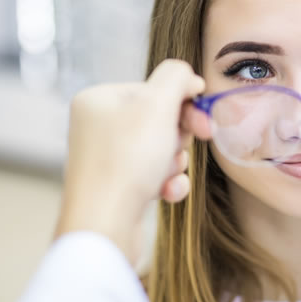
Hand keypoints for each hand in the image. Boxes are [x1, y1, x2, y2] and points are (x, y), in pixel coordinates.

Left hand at [55, 60, 210, 262]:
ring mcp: (106, 157)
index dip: (183, 103)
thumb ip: (176, 78)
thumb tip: (188, 76)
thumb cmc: (127, 161)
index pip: (153, 88)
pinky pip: (154, 174)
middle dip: (179, 136)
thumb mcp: (157, 104)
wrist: (103, 224)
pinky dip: (166, 182)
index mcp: (98, 99)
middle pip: (159, 118)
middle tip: (190, 144)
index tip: (203, 120)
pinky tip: (165, 193)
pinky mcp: (117, 187)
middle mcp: (97, 126)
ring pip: (161, 148)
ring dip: (174, 161)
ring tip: (166, 174)